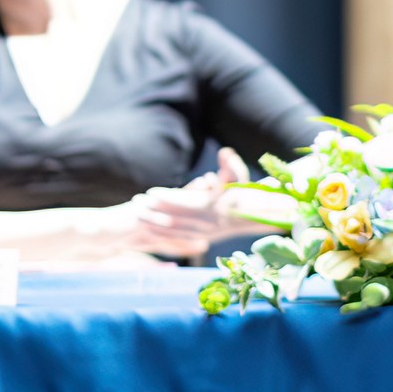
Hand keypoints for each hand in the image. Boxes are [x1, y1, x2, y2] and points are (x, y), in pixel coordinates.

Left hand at [132, 151, 264, 262]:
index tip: (150, 192)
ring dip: (155, 224)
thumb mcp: (240, 177)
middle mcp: (207, 223)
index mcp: (213, 207)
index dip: (166, 198)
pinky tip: (150, 233)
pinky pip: (180, 240)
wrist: (256, 216)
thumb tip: (225, 152)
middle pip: (175, 218)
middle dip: (154, 211)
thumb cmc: (245, 193)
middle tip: (135, 203)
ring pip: (175, 231)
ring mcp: (205, 233)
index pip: (185, 203)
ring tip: (138, 218)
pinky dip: (165, 236)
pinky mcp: (203, 238)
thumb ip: (231, 165)